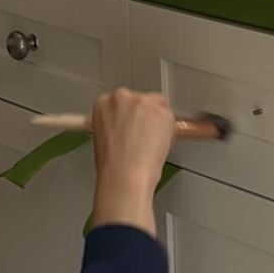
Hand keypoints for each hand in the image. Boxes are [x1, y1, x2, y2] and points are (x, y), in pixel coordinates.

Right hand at [90, 90, 175, 237]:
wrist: (125, 174)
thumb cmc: (113, 165)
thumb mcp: (104, 137)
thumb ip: (116, 125)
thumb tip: (129, 127)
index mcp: (103, 103)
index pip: (123, 102)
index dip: (131, 117)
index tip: (134, 126)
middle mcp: (121, 97)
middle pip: (141, 101)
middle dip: (146, 118)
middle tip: (145, 138)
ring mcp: (142, 101)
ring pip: (157, 107)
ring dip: (158, 124)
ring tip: (151, 145)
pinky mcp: (160, 110)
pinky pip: (170, 117)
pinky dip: (169, 131)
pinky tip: (159, 145)